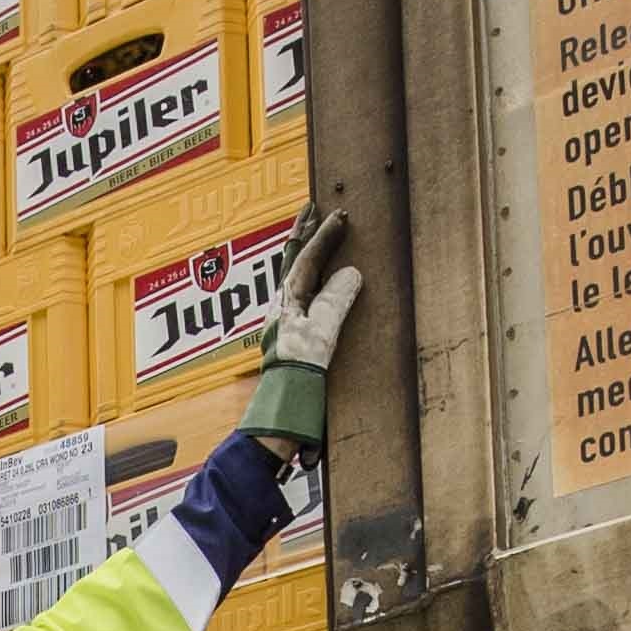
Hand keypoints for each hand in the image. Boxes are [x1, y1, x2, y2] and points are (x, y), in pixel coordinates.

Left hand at [242, 213, 358, 456]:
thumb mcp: (320, 338)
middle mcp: (281, 312)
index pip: (305, 260)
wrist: (279, 421)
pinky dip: (314, 283)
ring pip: (295, 280)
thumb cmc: (294, 383)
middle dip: (303, 234)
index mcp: (286, 305)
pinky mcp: (295, 345)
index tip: (340, 214)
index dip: (323, 236)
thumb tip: (350, 273)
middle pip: (291, 263)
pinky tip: (320, 289)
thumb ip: (334, 303)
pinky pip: (304, 301)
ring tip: (314, 238)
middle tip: (313, 209)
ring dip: (306, 256)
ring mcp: (286, 327)